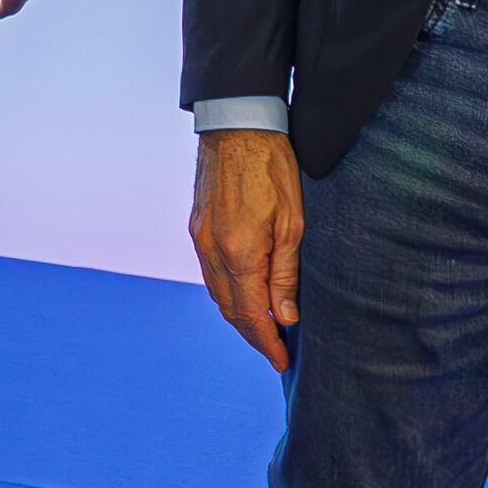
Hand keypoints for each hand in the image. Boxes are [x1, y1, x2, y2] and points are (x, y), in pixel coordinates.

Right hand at [188, 127, 305, 369]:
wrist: (236, 125)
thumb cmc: (272, 167)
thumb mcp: (292, 221)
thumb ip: (286, 273)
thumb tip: (285, 316)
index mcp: (239, 253)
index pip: (251, 315)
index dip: (267, 343)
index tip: (282, 361)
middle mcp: (212, 251)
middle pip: (230, 310)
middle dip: (254, 335)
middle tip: (276, 351)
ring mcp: (199, 239)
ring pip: (216, 294)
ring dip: (239, 315)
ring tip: (264, 328)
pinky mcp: (196, 227)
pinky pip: (209, 273)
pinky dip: (226, 292)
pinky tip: (243, 294)